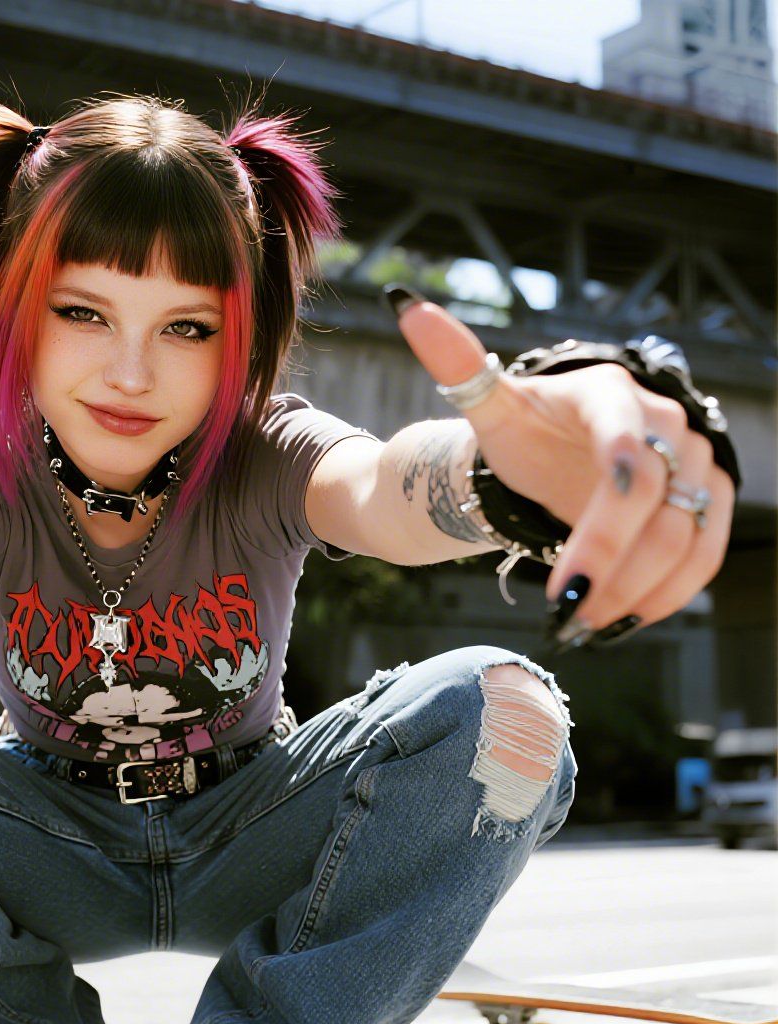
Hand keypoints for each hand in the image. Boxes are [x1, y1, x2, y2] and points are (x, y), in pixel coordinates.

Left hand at [386, 287, 733, 648]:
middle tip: (563, 606)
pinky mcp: (707, 507)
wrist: (560, 454)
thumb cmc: (524, 430)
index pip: (625, 436)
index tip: (596, 527)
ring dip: (641, 586)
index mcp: (610, 395)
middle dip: (612, 557)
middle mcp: (669, 425)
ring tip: (581, 625)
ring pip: (687, 533)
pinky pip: (704, 555)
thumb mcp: (489, 404)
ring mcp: (696, 468)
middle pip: (656, 497)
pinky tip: (621, 622)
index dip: (616, 480)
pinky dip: (669, 594)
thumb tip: (408, 307)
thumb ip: (458, 364)